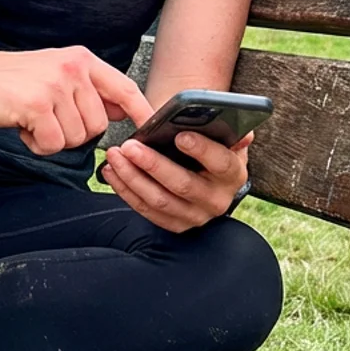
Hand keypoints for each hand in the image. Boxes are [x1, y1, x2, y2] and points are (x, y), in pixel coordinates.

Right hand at [0, 46, 153, 155]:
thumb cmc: (10, 79)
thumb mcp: (56, 73)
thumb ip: (89, 90)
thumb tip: (123, 110)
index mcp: (82, 60)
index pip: (124, 88)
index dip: (142, 112)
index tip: (153, 130)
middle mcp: (73, 69)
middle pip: (99, 125)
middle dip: (74, 133)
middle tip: (47, 119)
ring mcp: (56, 86)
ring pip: (77, 138)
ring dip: (53, 139)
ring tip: (32, 119)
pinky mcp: (37, 105)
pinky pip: (54, 145)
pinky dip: (38, 144)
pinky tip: (22, 126)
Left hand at [102, 131, 253, 232]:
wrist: (205, 173)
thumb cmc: (211, 148)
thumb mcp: (223, 138)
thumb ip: (228, 129)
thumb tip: (238, 125)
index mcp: (234, 174)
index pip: (221, 163)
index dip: (201, 149)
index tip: (179, 136)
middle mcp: (217, 200)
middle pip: (182, 184)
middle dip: (152, 164)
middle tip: (129, 146)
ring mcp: (195, 216)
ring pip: (159, 200)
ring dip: (132, 177)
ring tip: (115, 155)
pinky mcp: (175, 225)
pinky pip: (145, 210)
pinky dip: (125, 190)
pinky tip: (112, 171)